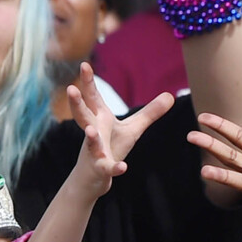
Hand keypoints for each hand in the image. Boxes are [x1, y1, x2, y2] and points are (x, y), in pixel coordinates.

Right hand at [68, 63, 173, 196]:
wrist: (94, 177)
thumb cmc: (111, 147)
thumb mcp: (132, 129)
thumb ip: (150, 112)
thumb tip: (170, 95)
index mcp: (99, 119)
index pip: (92, 97)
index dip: (87, 82)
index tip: (84, 64)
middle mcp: (93, 132)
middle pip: (83, 116)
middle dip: (77, 103)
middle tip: (70, 89)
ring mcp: (94, 151)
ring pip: (90, 143)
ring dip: (90, 137)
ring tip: (90, 132)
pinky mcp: (101, 168)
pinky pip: (107, 168)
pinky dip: (114, 168)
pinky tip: (123, 167)